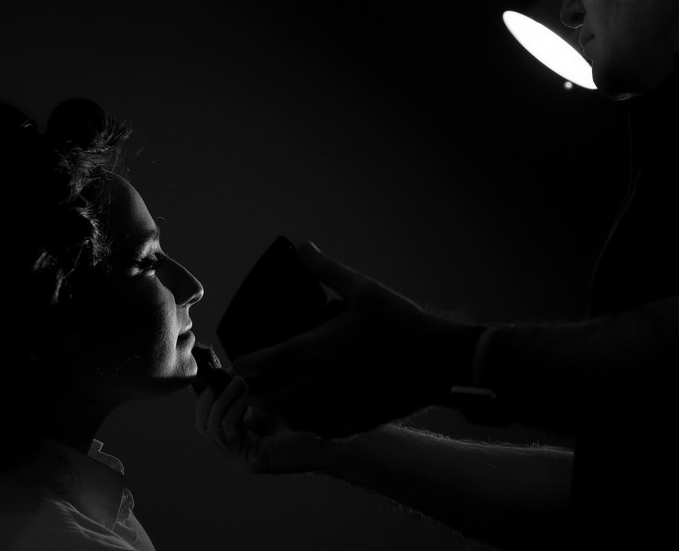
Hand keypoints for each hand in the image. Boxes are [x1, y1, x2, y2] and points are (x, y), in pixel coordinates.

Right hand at [194, 374, 326, 473]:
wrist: (328, 444)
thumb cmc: (304, 422)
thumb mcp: (270, 402)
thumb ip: (249, 394)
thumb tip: (230, 369)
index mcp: (237, 436)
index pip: (206, 417)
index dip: (203, 395)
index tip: (210, 372)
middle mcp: (236, 450)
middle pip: (203, 423)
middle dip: (211, 396)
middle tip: (227, 375)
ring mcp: (242, 458)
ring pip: (212, 426)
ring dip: (224, 399)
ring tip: (240, 383)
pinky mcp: (252, 461)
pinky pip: (229, 431)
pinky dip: (234, 410)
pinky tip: (248, 398)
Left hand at [230, 242, 480, 436]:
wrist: (439, 361)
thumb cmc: (400, 323)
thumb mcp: (363, 289)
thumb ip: (326, 269)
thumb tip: (303, 246)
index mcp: (317, 349)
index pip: (265, 362)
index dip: (246, 364)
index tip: (240, 363)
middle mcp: (321, 383)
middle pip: (270, 402)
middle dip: (256, 396)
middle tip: (254, 387)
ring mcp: (338, 407)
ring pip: (292, 422)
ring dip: (280, 412)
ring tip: (280, 399)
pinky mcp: (356, 422)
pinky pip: (320, 431)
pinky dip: (308, 424)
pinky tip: (311, 412)